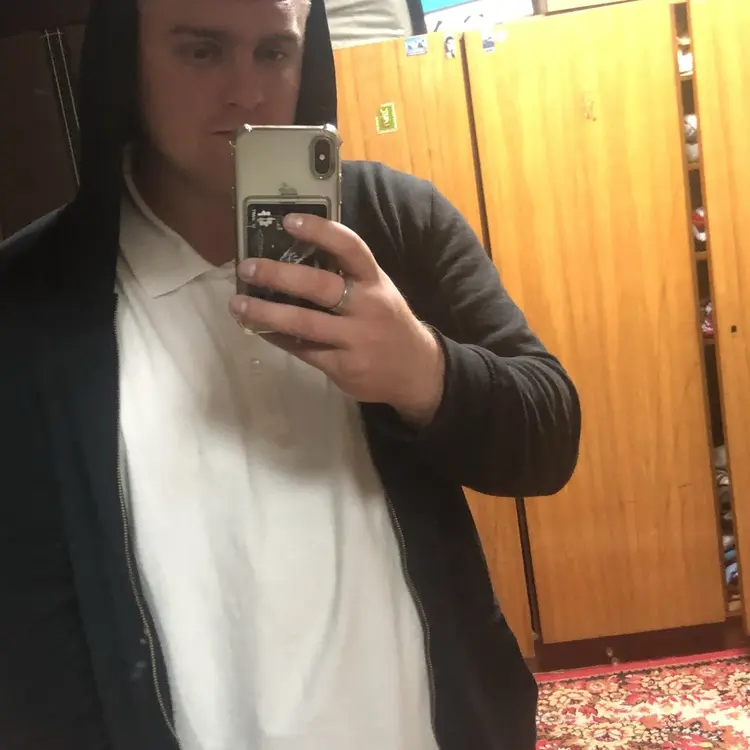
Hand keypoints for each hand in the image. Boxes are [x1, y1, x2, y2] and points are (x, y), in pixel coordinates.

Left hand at [229, 213, 444, 425]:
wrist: (416, 372)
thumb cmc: (387, 322)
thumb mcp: (377, 291)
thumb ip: (345, 276)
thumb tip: (293, 255)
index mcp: (375, 281)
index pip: (350, 248)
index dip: (320, 231)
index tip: (289, 221)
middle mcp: (367, 307)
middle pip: (320, 286)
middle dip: (279, 275)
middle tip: (247, 267)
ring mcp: (355, 340)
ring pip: (304, 324)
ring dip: (266, 313)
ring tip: (238, 304)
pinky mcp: (343, 367)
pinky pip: (303, 350)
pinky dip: (277, 338)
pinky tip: (258, 328)